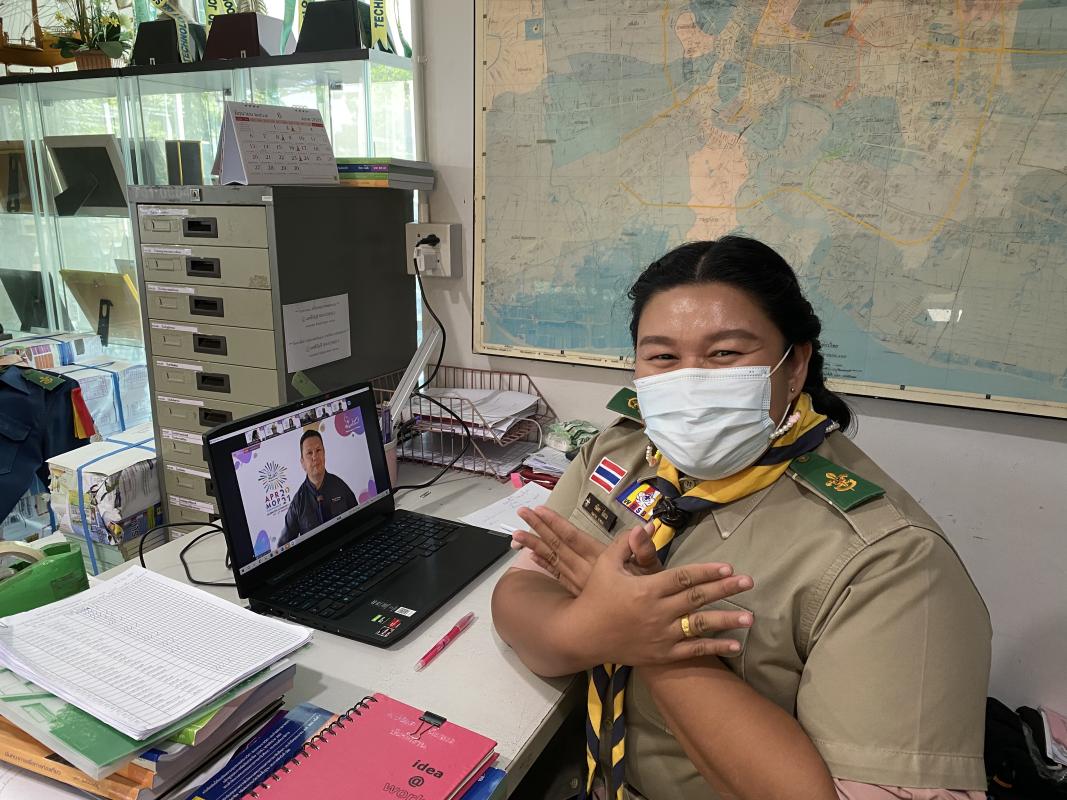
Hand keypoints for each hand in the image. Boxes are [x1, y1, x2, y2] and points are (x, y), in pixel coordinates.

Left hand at [512, 506, 662, 595]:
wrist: (646, 626)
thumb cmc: (653, 594)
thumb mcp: (654, 571)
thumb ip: (645, 549)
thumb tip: (644, 527)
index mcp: (601, 560)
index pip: (573, 538)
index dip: (555, 524)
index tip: (538, 511)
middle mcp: (587, 570)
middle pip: (558, 547)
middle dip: (538, 530)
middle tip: (521, 514)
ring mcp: (581, 583)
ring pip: (553, 561)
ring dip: (535, 547)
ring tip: (516, 536)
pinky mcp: (581, 593)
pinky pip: (558, 576)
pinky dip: (545, 565)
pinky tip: (533, 558)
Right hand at [556, 534, 753, 666]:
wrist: (583, 636)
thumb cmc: (595, 596)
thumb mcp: (606, 565)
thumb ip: (626, 544)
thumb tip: (647, 525)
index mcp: (646, 588)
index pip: (683, 577)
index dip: (707, 572)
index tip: (728, 566)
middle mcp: (657, 612)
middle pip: (697, 598)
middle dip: (725, 589)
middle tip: (749, 582)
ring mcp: (661, 635)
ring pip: (700, 626)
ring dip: (727, 621)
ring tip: (751, 617)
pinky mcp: (662, 654)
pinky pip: (693, 650)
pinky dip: (714, 647)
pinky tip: (735, 644)